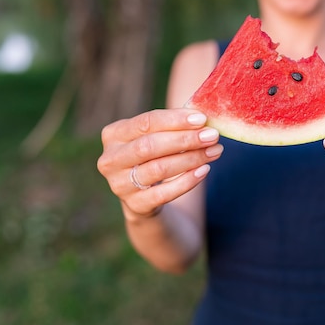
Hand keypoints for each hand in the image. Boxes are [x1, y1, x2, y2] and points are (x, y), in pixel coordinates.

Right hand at [97, 109, 222, 217]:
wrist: (145, 197)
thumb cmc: (154, 156)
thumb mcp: (156, 137)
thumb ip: (173, 126)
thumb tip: (204, 118)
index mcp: (113, 134)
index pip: (145, 122)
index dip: (175, 120)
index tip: (202, 119)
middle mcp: (110, 159)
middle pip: (150, 146)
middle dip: (185, 140)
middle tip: (212, 136)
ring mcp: (119, 185)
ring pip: (159, 169)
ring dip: (191, 159)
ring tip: (214, 151)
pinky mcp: (135, 205)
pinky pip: (164, 193)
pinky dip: (187, 181)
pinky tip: (204, 170)